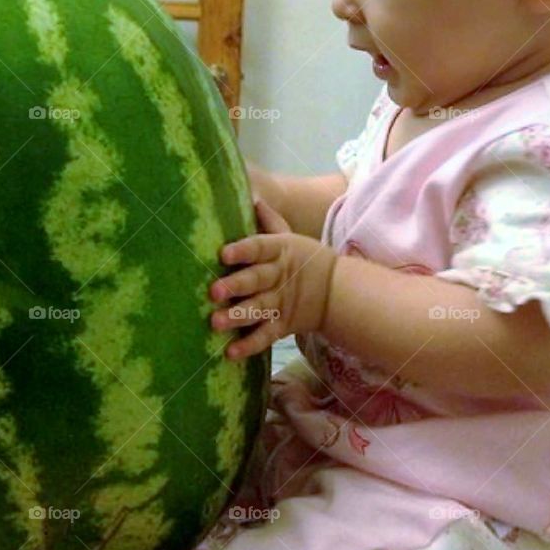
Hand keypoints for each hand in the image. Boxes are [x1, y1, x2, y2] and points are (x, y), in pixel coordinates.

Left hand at [209, 198, 336, 359]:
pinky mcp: (282, 325)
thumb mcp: (289, 237)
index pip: (260, 248)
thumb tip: (251, 196)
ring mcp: (281, 302)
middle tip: (212, 292)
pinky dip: (249, 346)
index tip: (223, 253)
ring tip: (215, 322)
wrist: (336, 291)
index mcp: (279, 252)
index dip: (242, 250)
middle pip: (256, 280)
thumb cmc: (303, 259)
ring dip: (237, 316)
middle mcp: (279, 277)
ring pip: (258, 309)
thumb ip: (269, 221)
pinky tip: (230, 353)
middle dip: (235, 286)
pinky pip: (265, 336)